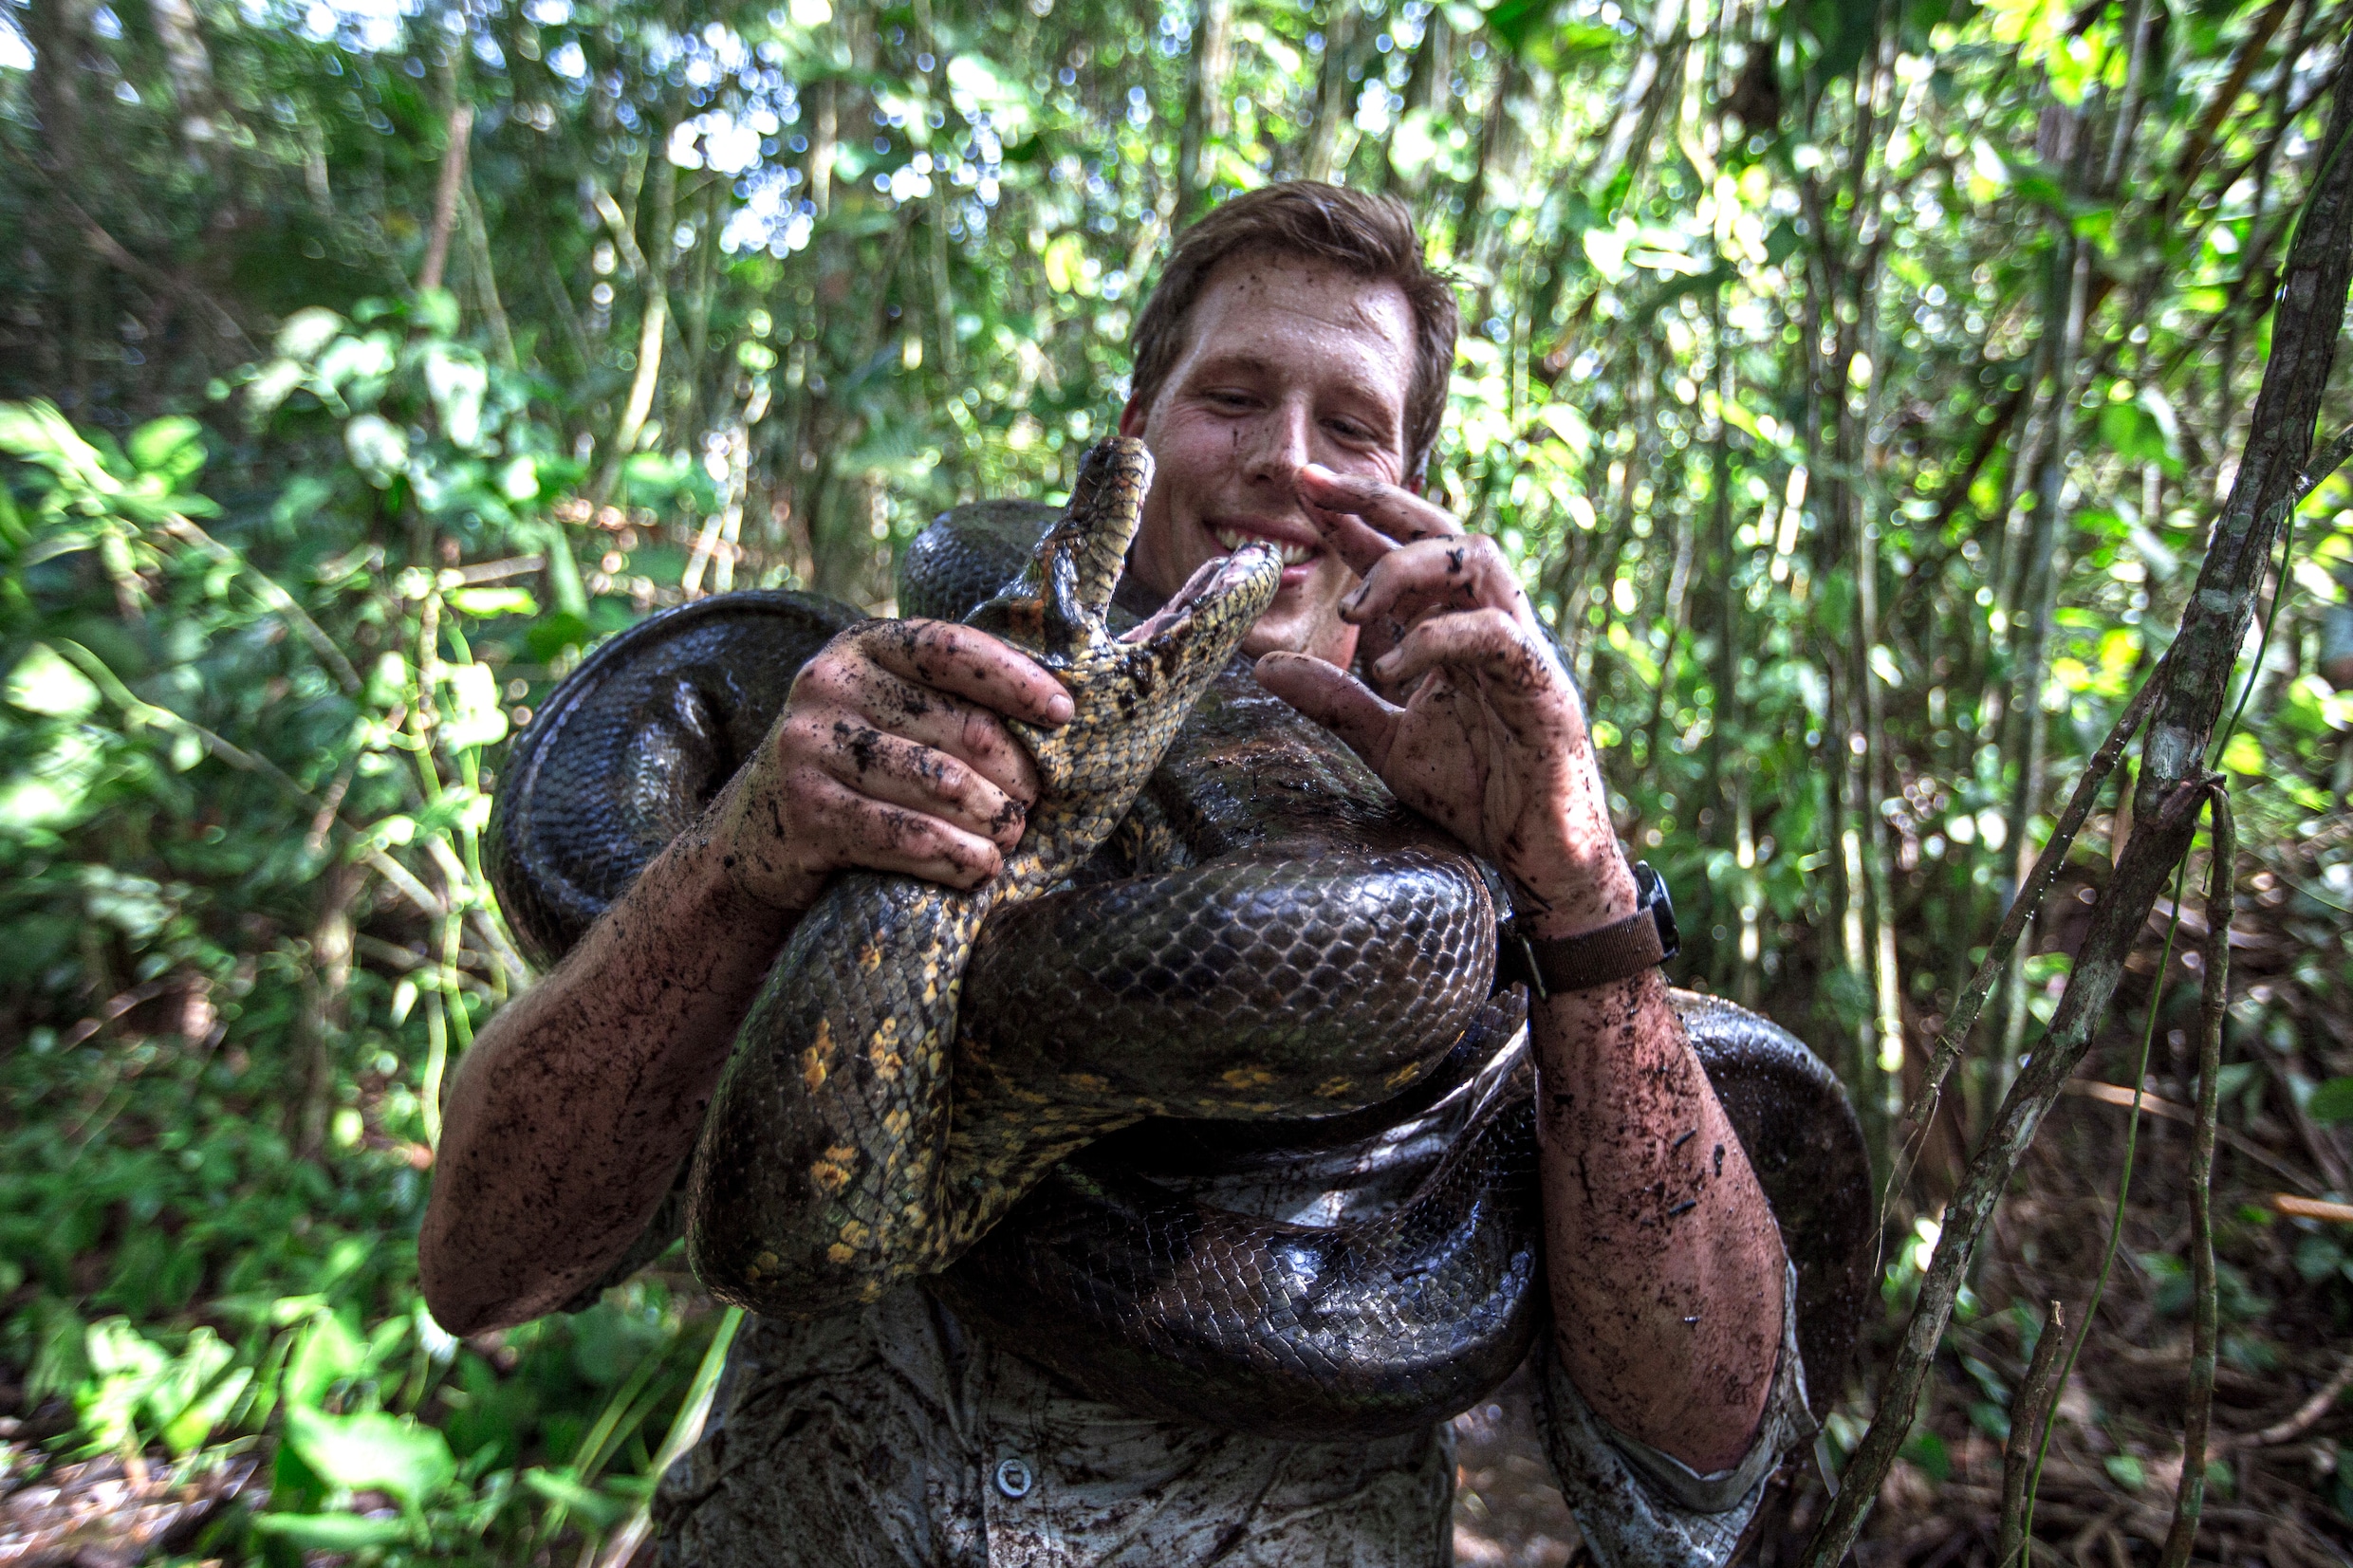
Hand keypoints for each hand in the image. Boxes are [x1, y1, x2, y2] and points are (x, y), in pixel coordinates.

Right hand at [710, 618, 1073, 911]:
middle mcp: (829, 684)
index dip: (1016, 679)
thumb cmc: (856, 765)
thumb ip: (946, 698)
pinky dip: (955, 856)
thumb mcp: (887, 710)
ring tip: (1010, 838)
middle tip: (1032, 804)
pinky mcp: (808, 810)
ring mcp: (810, 746)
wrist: (757, 831)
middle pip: (961, 728)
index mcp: (863, 645)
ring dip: (993, 821)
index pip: (952, 649)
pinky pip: (905, 836)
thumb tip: (1057, 714)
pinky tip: (979, 867)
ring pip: (942, 785)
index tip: (1065, 714)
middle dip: (1014, 774)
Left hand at [1257, 470, 1635, 937]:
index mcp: (1453, 627)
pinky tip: (1392, 669)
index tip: (1300, 492)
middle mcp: (1488, 621)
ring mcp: (1519, 646)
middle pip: (1441, 530)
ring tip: (1351, 610)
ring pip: (1475, 559)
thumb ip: (1335, 701)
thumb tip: (1264, 667)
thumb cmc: (1479, 792)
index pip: (1402, 554)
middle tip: (1311, 485)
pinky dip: (1437, 640)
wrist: (1541, 853)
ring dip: (1406, 568)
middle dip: (1375, 500)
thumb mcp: (1386, 743)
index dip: (1353, 519)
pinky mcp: (1541, 683)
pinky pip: (1493, 634)